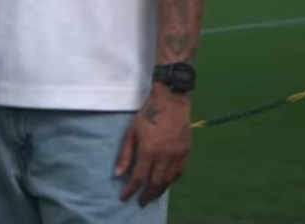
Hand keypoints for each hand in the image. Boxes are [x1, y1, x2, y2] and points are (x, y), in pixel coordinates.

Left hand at [116, 86, 191, 205]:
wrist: (171, 102)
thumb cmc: (147, 115)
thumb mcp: (131, 132)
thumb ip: (125, 154)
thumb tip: (118, 173)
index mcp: (149, 151)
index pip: (138, 177)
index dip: (131, 190)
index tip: (124, 197)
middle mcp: (165, 157)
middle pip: (155, 183)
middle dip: (147, 195)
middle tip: (141, 202)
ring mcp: (178, 156)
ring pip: (169, 180)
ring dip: (160, 190)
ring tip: (152, 195)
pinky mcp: (186, 152)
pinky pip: (180, 173)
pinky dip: (172, 180)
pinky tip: (166, 182)